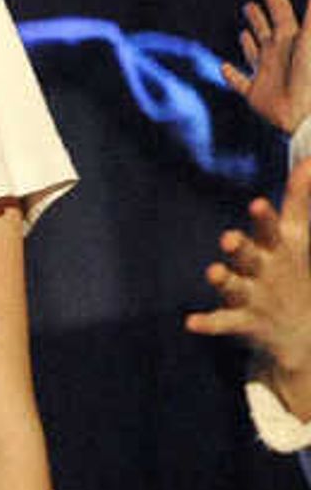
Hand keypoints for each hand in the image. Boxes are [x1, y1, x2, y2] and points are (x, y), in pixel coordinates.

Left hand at [185, 150, 310, 399]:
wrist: (302, 329)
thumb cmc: (290, 269)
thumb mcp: (295, 235)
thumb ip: (298, 198)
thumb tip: (309, 160)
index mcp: (278, 249)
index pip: (273, 230)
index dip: (265, 218)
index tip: (257, 203)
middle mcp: (265, 271)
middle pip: (252, 258)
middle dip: (242, 248)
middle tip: (228, 238)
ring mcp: (254, 297)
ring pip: (236, 288)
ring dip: (225, 280)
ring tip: (212, 272)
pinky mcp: (242, 321)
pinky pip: (223, 322)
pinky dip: (207, 323)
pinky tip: (190, 322)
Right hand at [228, 0, 305, 135]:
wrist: (306, 113)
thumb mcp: (309, 38)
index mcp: (290, 39)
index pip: (280, 11)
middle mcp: (277, 54)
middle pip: (266, 31)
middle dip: (258, 17)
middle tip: (250, 5)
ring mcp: (266, 74)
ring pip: (254, 54)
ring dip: (248, 43)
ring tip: (244, 32)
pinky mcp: (256, 95)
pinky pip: (240, 83)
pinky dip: (231, 75)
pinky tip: (224, 67)